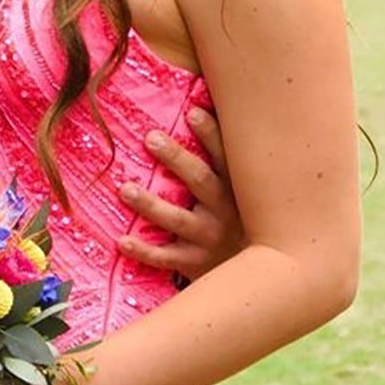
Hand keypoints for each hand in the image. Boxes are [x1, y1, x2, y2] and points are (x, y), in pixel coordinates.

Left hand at [117, 107, 244, 280]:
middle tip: (151, 138)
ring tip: (125, 189)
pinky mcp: (195, 263)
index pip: (226, 157)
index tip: (192, 113)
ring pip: (178, 220)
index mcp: (237, 189)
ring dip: (151, 204)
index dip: (212, 134)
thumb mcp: (243, 192)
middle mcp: (226, 212)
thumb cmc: (240, 221)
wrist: (262, 274)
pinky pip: (166, 257)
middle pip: (201, 181)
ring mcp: (210, 238)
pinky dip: (144, 250)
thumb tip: (201, 109)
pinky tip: (122, 240)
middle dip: (177, 159)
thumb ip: (226, 160)